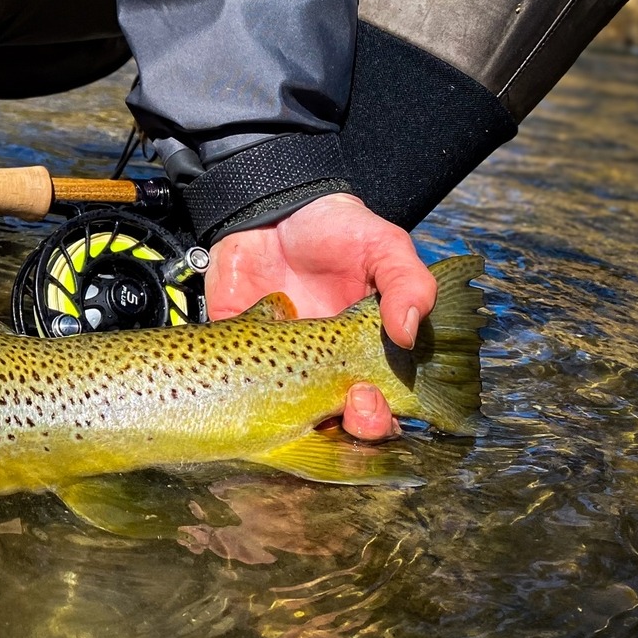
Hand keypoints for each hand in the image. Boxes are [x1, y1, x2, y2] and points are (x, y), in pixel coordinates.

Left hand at [204, 193, 437, 440]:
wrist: (276, 209)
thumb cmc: (339, 232)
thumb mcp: (384, 247)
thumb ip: (407, 284)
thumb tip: (408, 333)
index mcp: (361, 358)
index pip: (376, 409)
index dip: (376, 420)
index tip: (368, 400)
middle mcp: (319, 371)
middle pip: (334, 423)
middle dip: (345, 428)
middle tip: (350, 404)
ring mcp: (274, 362)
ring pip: (283, 416)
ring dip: (291, 423)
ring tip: (301, 401)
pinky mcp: (234, 344)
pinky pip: (228, 380)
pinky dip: (233, 388)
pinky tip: (246, 375)